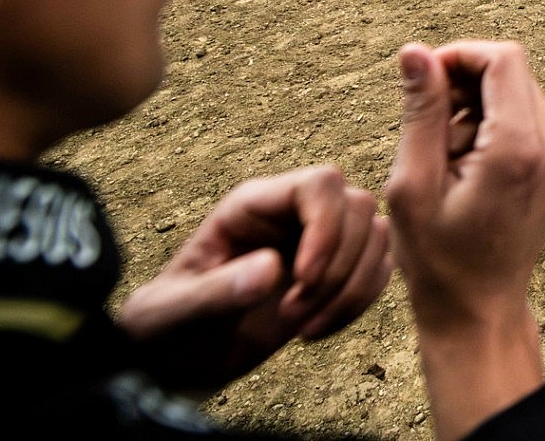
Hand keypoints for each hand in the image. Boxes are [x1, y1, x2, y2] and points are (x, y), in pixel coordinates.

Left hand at [118, 167, 391, 393]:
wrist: (179, 361)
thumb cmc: (166, 328)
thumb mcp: (172, 314)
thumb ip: (215, 291)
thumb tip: (271, 268)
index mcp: (252, 206)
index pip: (319, 184)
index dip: (326, 226)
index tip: (304, 280)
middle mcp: (292, 214)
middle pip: (357, 206)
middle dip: (338, 267)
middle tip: (294, 314)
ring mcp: (318, 242)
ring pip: (376, 235)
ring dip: (352, 288)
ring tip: (304, 326)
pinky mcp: (336, 273)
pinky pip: (378, 269)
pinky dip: (359, 303)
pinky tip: (317, 330)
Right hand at [385, 42, 544, 438]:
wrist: (480, 309)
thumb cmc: (439, 259)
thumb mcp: (413, 184)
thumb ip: (420, 112)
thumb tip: (416, 51)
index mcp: (521, 146)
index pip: (501, 59)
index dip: (457, 57)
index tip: (421, 82)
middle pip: (510, 70)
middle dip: (462, 85)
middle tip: (426, 131)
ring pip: (516, 89)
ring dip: (474, 106)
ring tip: (444, 156)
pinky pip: (524, 113)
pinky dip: (491, 123)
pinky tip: (465, 163)